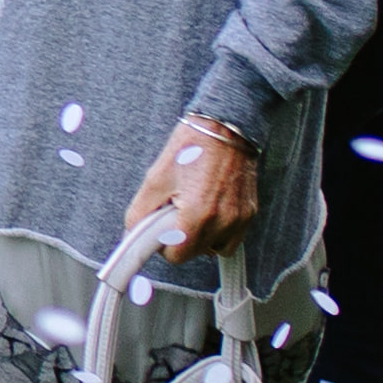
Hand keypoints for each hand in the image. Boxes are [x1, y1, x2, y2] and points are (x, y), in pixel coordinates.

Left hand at [124, 116, 259, 250]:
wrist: (225, 127)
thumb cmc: (191, 147)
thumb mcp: (155, 178)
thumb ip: (140, 212)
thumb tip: (132, 233)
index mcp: (198, 214)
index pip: (177, 255)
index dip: (163, 244)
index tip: (160, 230)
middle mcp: (223, 221)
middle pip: (195, 254)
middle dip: (181, 239)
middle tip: (174, 213)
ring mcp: (240, 219)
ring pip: (215, 248)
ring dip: (201, 237)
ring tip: (193, 210)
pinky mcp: (250, 213)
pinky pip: (232, 237)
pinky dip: (219, 231)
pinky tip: (209, 210)